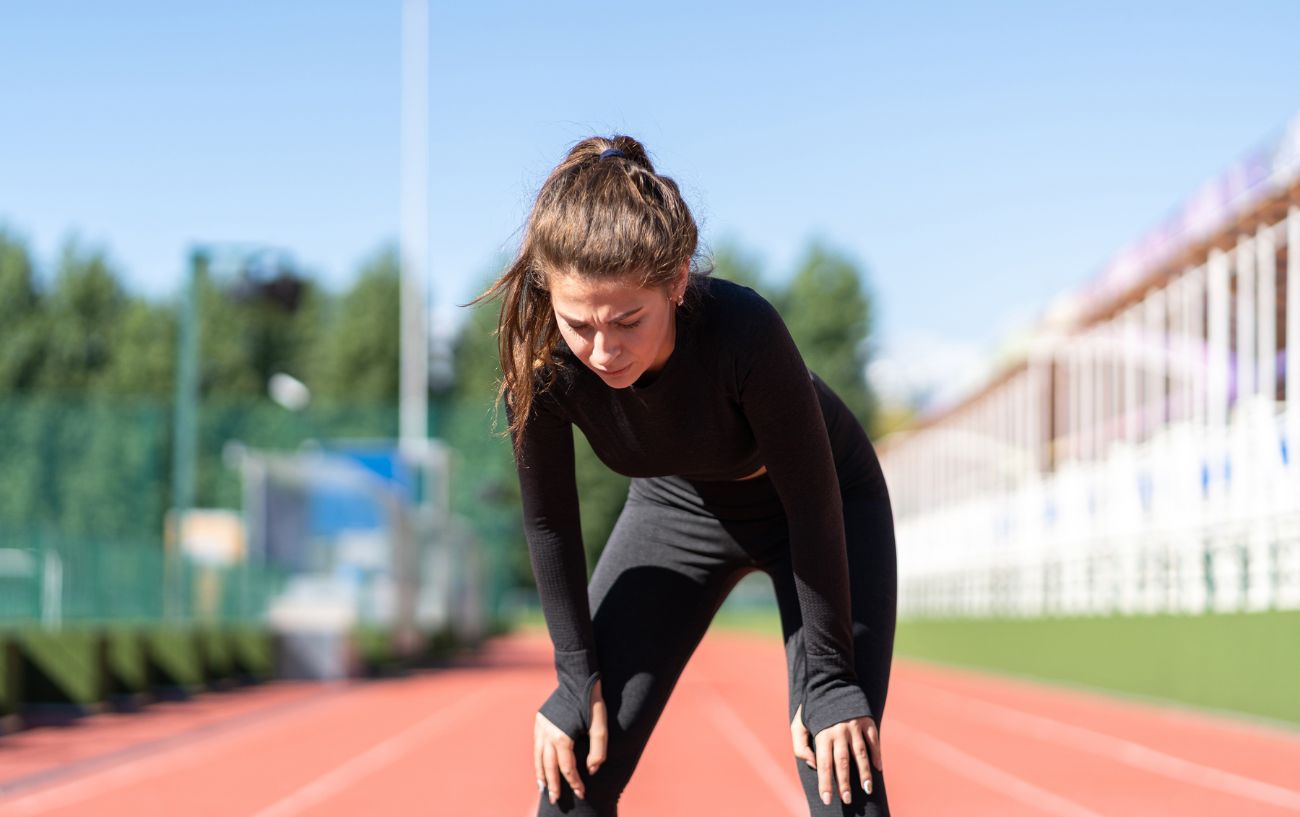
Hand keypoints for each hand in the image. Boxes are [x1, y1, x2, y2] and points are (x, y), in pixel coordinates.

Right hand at [534, 679, 606, 803]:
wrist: (576, 678)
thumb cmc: (592, 702)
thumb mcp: (600, 726)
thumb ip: (598, 751)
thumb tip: (591, 770)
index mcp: (562, 737)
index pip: (567, 768)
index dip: (574, 782)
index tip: (581, 793)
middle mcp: (547, 734)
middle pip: (549, 766)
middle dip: (553, 785)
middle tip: (556, 800)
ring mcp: (541, 727)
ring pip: (538, 757)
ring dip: (541, 774)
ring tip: (543, 788)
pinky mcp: (539, 720)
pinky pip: (536, 746)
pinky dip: (538, 759)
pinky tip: (541, 766)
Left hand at [791, 704, 881, 804]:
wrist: (830, 681)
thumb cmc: (812, 709)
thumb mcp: (798, 724)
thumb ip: (800, 746)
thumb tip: (814, 765)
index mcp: (821, 733)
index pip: (823, 764)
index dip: (825, 783)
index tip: (827, 799)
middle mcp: (838, 731)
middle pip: (842, 762)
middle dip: (845, 782)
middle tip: (847, 799)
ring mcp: (854, 725)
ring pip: (861, 753)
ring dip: (864, 773)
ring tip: (867, 790)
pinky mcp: (867, 720)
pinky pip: (874, 740)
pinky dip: (877, 754)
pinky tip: (878, 768)